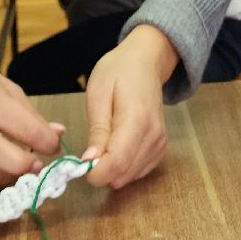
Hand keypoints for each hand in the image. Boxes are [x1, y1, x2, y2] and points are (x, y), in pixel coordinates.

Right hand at [0, 54, 62, 194]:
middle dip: (26, 166)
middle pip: (2, 157)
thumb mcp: (6, 89)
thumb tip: (58, 135)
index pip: (27, 128)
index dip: (48, 142)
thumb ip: (32, 116)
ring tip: (15, 166)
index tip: (53, 146)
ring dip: (9, 177)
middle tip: (36, 164)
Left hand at [81, 24, 177, 188]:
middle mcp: (154, 137)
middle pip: (122, 175)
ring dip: (111, 168)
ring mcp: (160, 144)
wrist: (146, 62)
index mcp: (137, 120)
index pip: (117, 163)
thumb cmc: (119, 71)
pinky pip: (137, 173)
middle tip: (91, 146)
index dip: (95, 173)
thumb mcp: (99, 93)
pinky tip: (117, 145)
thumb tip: (90, 162)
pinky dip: (122, 166)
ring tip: (105, 141)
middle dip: (100, 169)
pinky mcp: (161, 149)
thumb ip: (97, 129)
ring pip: (128, 178)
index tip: (80, 164)